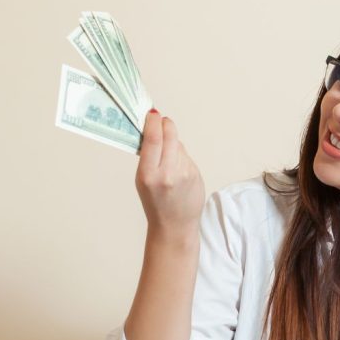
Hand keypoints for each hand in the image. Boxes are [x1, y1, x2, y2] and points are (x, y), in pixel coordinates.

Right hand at [135, 109, 204, 236]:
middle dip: (166, 125)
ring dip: (173, 144)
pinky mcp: (196, 175)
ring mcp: (185, 174)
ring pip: (179, 145)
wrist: (175, 226)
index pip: (153, 139)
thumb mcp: (142, 180)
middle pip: (170, 136)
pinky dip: (182, 157)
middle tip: (162, 121)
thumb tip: (153, 128)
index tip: (152, 113)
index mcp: (148, 174)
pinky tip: (178, 170)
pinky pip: (187, 156)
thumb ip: (148, 156)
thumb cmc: (155, 203)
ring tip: (168, 159)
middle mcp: (168, 173)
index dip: (154, 122)